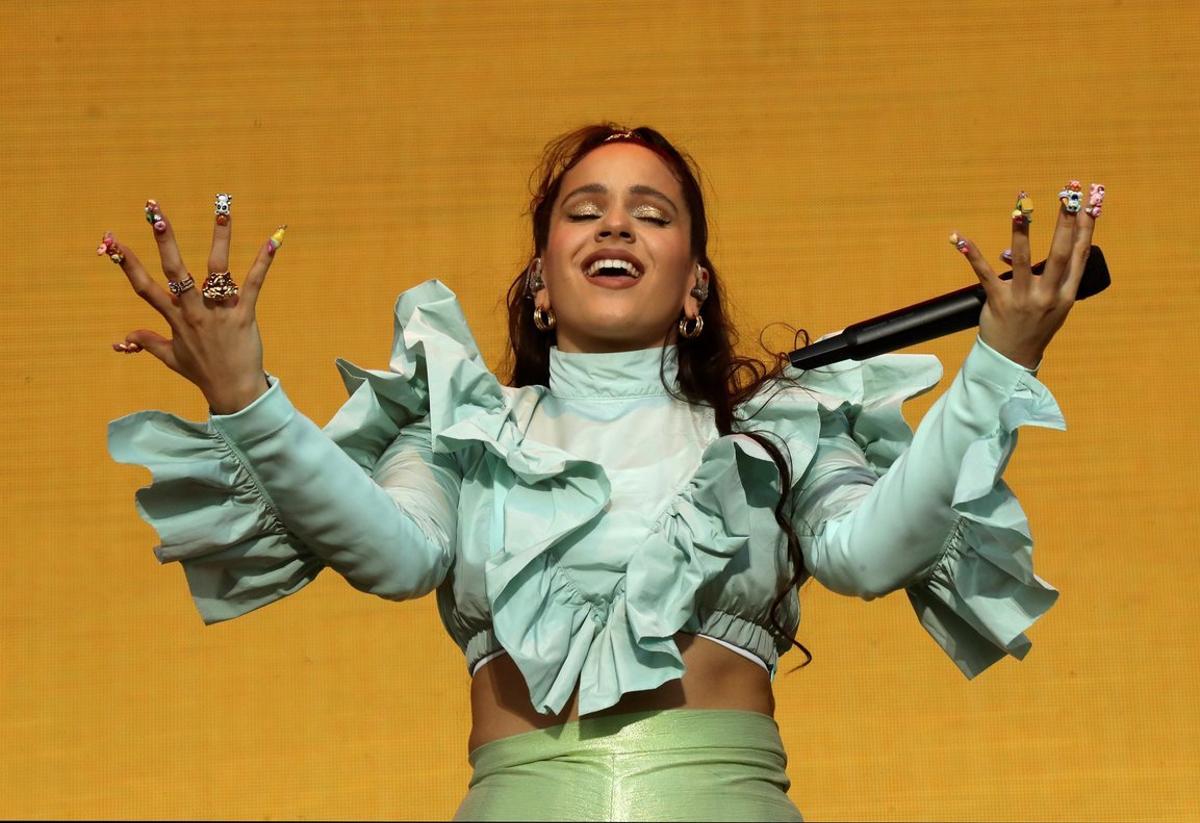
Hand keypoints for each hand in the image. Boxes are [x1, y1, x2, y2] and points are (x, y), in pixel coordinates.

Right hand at [101, 197, 283, 413]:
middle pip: (175, 271)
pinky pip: (254, 283)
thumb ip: (149, 342)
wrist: (233, 391)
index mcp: (174, 318)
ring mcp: (219, 312)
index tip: (111, 240)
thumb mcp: (171, 358)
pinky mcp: (244, 314)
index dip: (127, 264)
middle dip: (165, 241)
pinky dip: (264, 261)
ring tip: (221, 211)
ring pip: (217, 270)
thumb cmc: (203, 372)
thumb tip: (125, 337)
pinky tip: (273, 239)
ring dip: (220, 239)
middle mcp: (194, 311)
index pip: (144, 287)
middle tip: (156, 213)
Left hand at [950, 181, 1103, 369]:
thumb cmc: (1036, 324)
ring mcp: (1023, 298)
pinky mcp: (998, 301)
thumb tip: (1039, 240)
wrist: (1014, 358)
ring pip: (1022, 260)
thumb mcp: (1056, 303)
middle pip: (1060, 252)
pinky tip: (960, 239)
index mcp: (1067, 293)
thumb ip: (1055, 275)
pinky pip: (984, 273)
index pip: (1080, 254)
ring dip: (1022, 232)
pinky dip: (971, 254)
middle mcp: (1048, 295)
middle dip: (1065, 221)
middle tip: (1069, 193)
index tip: (1090, 202)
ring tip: (1021, 208)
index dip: (1086, 227)